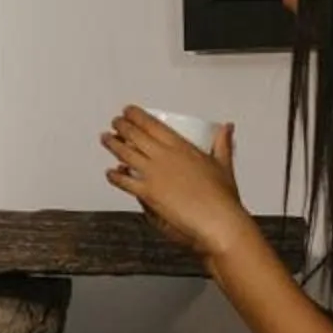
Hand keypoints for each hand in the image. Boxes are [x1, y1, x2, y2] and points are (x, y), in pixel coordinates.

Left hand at [103, 108, 250, 259]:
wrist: (217, 220)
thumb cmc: (222, 196)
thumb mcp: (223, 164)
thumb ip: (222, 144)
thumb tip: (227, 127)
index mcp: (181, 146)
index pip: (152, 125)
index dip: (136, 116)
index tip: (128, 111)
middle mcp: (163, 157)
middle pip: (135, 136)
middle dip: (122, 126)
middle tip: (115, 122)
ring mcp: (153, 174)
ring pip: (125, 154)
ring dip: (113, 144)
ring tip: (106, 138)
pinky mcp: (147, 194)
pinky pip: (124, 182)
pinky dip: (115, 176)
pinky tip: (111, 173)